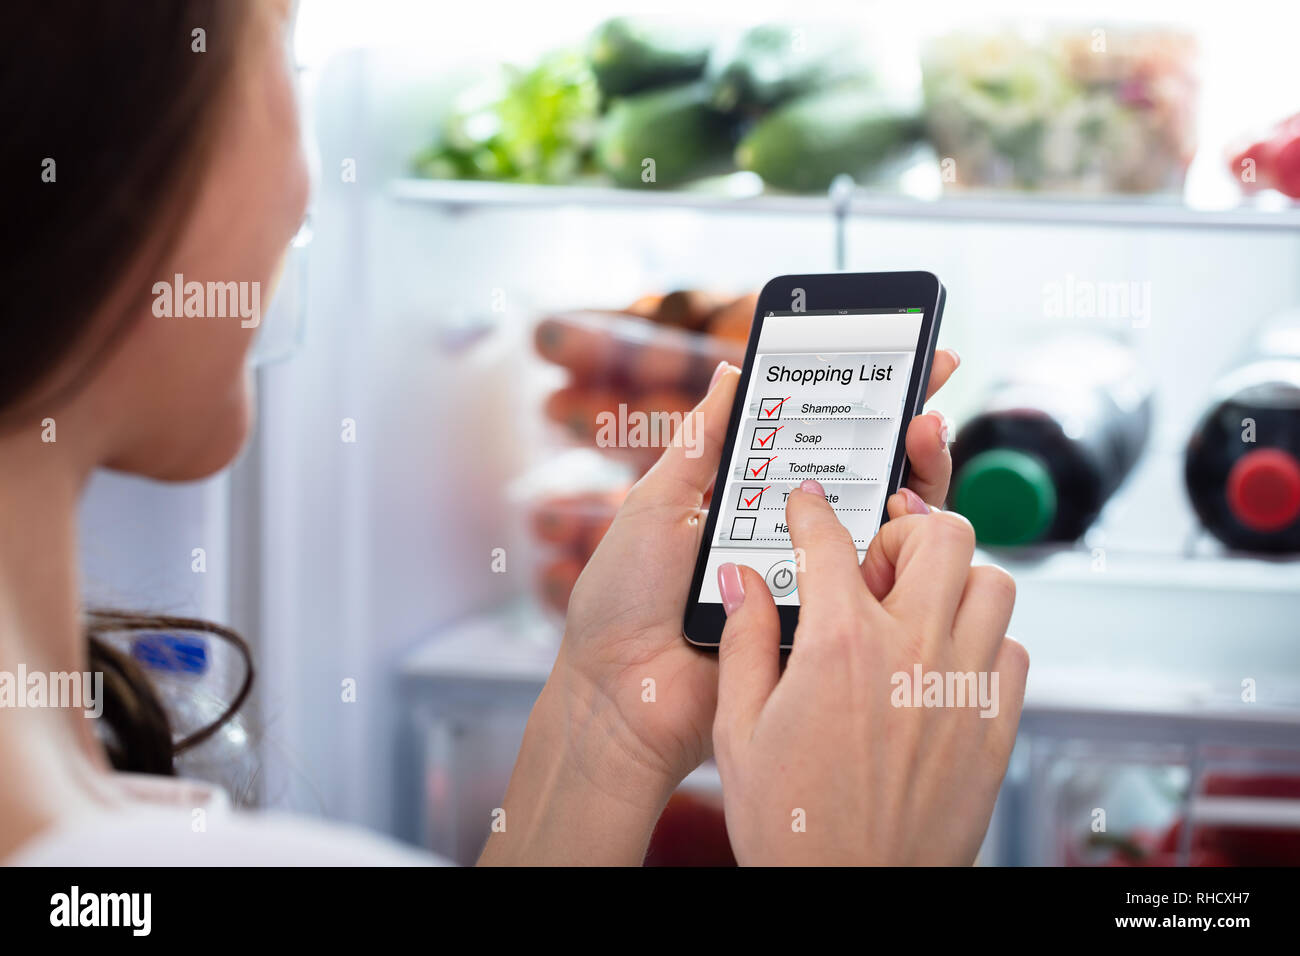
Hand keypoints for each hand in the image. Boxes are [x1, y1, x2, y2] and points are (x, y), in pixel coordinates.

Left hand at [484, 346, 960, 863]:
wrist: (620, 694)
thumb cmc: (623, 603)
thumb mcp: (656, 504)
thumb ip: (701, 443)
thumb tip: (732, 372)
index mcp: (751, 506)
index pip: (817, 444)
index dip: (857, 401)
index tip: (894, 355)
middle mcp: (793, 541)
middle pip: (868, 476)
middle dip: (904, 423)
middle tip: (927, 379)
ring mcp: (818, 583)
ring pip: (891, 525)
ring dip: (915, 471)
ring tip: (920, 430)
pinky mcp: (832, 626)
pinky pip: (884, 583)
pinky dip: (907, 541)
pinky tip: (907, 502)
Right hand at [712, 484, 1027, 864]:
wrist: (849, 897)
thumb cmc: (790, 825)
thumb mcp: (738, 729)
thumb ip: (744, 642)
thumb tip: (741, 581)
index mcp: (840, 645)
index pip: (830, 540)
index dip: (812, 509)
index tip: (808, 504)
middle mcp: (912, 652)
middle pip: (942, 535)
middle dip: (907, 527)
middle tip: (879, 557)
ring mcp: (962, 688)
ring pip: (993, 584)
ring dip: (955, 579)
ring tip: (919, 604)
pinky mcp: (994, 728)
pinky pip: (1013, 650)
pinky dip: (985, 639)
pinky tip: (948, 660)